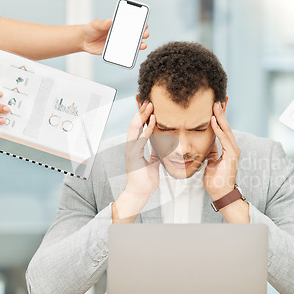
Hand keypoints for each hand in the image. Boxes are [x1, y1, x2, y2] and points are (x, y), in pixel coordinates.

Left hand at [81, 19, 149, 54]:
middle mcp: (120, 34)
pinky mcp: (114, 52)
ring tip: (143, 45)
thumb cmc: (90, 29)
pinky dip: (128, 55)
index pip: (130, 24)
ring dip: (138, 45)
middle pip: (134, 35)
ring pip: (131, 45)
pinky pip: (123, 54)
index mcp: (118, 26)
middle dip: (141, 34)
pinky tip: (132, 55)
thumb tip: (109, 21)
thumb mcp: (96, 24)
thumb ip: (102, 23)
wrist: (83, 41)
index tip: (144, 24)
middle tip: (145, 34)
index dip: (139, 23)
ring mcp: (118, 43)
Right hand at [112, 102, 158, 222]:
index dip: (142, 116)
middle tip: (149, 100)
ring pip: (134, 128)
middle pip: (135, 124)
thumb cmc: (146, 180)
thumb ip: (155, 154)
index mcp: (135, 146)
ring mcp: (130, 150)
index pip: (138, 127)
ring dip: (142, 116)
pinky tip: (152, 121)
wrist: (140, 193)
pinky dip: (146, 129)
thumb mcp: (154, 163)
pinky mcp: (133, 156)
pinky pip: (139, 139)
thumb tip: (162, 148)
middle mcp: (131, 146)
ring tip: (149, 106)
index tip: (149, 105)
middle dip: (141, 111)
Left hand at [204, 102, 240, 199]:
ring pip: (226, 129)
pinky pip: (224, 139)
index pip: (223, 128)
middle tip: (218, 98)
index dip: (221, 116)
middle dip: (222, 111)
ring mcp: (233, 150)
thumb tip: (208, 143)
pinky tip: (213, 120)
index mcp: (227, 148)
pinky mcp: (232, 155)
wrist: (220, 193)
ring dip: (220, 116)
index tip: (217, 104)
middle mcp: (232, 147)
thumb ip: (211, 151)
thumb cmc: (215, 180)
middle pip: (226, 125)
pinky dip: (218, 129)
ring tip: (215, 104)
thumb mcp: (210, 161)